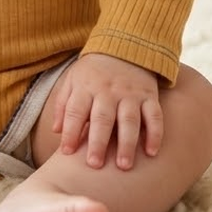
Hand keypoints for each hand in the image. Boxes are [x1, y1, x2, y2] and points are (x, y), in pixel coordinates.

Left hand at [52, 54, 163, 169]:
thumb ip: (63, 105)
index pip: (75, 111)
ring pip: (129, 119)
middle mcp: (108, 91)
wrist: (125, 46)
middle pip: (102, 118)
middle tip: (95, 165)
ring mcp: (130, 93)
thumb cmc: (94, 72)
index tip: (67, 152)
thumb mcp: (73, 80)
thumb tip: (56, 131)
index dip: (70, 131)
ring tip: (123, 166)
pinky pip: (154, 115)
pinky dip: (154, 133)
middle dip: (98, 142)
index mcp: (86, 87)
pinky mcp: (149, 96)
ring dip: (126, 143)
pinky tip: (151, 152)